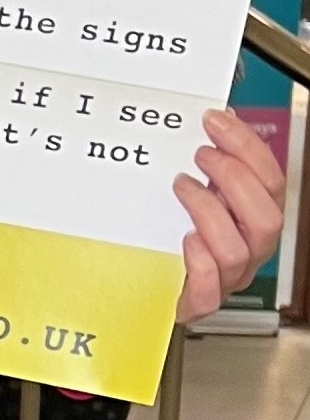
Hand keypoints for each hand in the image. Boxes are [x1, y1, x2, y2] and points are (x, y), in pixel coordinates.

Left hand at [174, 107, 285, 320]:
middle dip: (235, 177)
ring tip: (182, 187)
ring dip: (210, 211)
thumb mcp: (196, 190)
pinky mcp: (198, 301)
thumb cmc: (176, 235)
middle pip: (268, 217)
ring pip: (239, 249)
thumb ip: (210, 161)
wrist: (148, 285)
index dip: (247, 147)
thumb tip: (217, 119)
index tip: (215, 121)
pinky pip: (209, 289)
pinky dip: (198, 261)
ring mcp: (226, 276)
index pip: (271, 180)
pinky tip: (183, 239)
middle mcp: (248, 247)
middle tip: (201, 155)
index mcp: (253, 217)